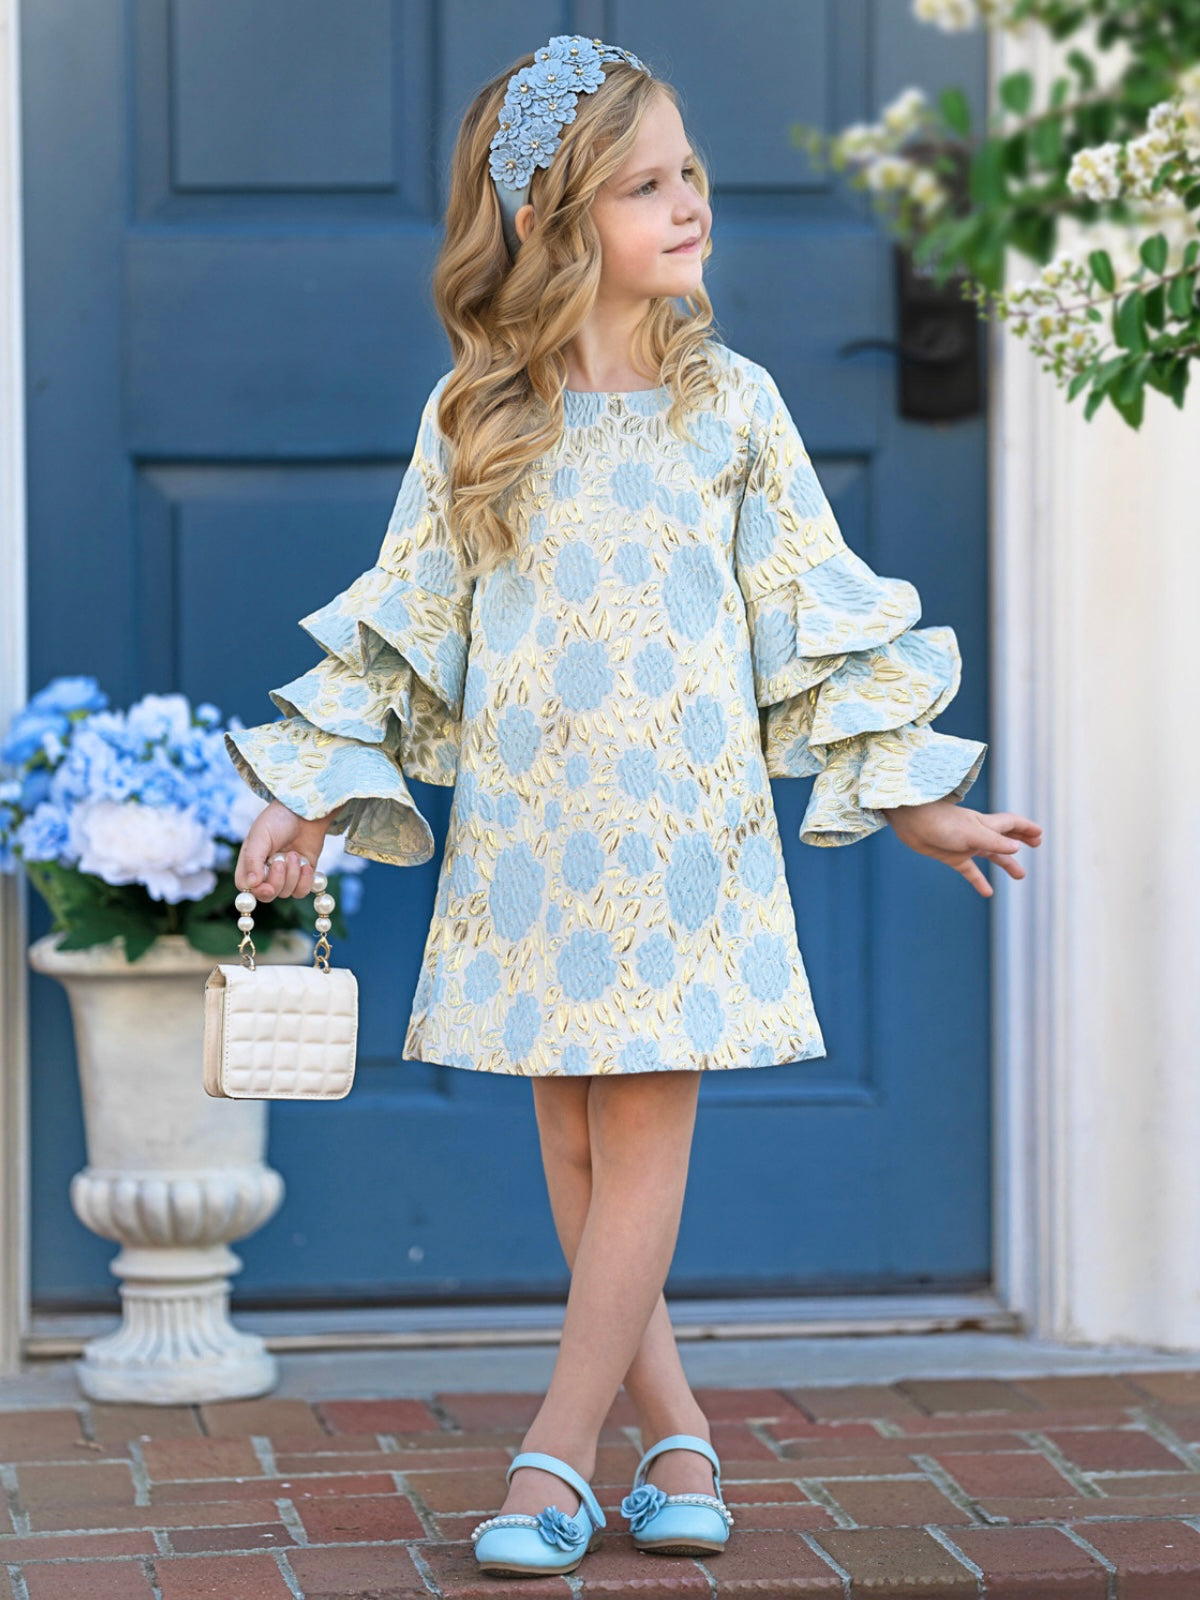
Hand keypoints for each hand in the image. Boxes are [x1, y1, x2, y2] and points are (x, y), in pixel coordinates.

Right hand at [235, 799, 332, 902]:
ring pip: (286, 893)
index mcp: (250, 863)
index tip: (266, 886)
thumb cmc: (278, 819)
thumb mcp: (261, 836)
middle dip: (277, 880)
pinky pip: (302, 891)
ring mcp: (285, 875)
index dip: (256, 891)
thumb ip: (253, 860)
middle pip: (267, 894)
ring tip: (295, 854)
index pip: (246, 888)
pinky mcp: (303, 876)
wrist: (306, 811)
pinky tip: (306, 864)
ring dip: (293, 874)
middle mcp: (266, 872)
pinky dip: (305, 880)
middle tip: (282, 860)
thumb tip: (251, 885)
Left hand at [879, 798, 1042, 897]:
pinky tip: (987, 893)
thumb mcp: (971, 833)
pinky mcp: (952, 857)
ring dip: (1006, 864)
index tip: (1040, 834)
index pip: (1012, 824)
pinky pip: (970, 871)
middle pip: (1005, 838)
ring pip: (991, 855)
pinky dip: (979, 881)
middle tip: (1036, 846)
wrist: (911, 822)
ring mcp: (965, 845)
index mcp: (986, 824)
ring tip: (1021, 875)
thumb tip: (1017, 847)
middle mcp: (978, 834)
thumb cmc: (941, 823)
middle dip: (1020, 840)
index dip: (1027, 828)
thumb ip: (994, 841)